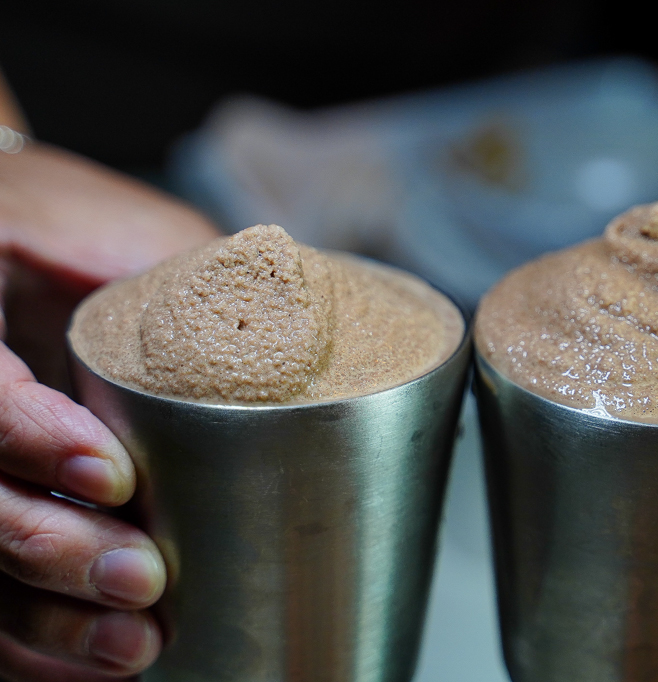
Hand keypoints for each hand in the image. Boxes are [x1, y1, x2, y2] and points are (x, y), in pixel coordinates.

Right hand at [0, 142, 217, 680]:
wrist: (27, 242)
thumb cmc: (82, 230)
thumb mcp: (136, 237)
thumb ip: (185, 273)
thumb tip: (292, 304)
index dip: (28, 437)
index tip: (113, 473)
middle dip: (52, 549)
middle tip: (142, 579)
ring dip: (47, 620)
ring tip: (135, 642)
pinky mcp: (5, 507)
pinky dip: (37, 647)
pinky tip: (101, 663)